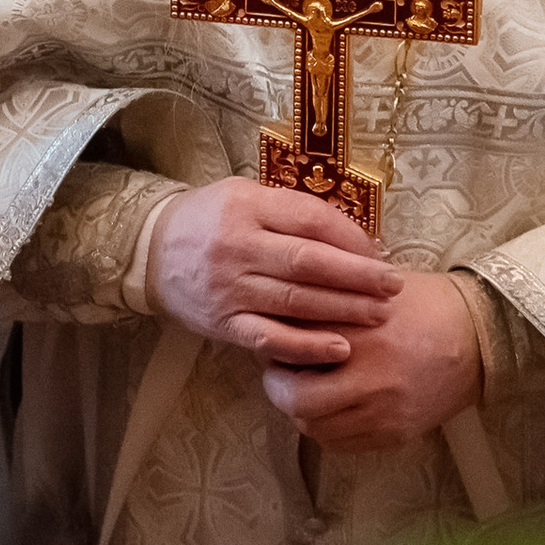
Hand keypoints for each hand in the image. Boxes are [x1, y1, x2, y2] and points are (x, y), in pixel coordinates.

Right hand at [144, 178, 403, 366]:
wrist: (150, 250)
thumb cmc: (208, 219)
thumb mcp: (243, 195)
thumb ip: (290, 211)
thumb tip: (355, 237)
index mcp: (246, 207)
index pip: (311, 220)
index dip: (352, 238)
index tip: (380, 251)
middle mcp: (238, 246)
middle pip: (310, 263)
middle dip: (359, 277)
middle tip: (394, 286)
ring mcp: (230, 288)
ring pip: (296, 301)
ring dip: (344, 310)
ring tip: (380, 314)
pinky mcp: (224, 323)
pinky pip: (271, 338)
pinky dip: (307, 346)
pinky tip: (340, 349)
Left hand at [260, 269, 479, 450]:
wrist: (479, 334)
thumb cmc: (420, 304)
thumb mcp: (369, 287)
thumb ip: (326, 301)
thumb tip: (279, 310)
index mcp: (358, 332)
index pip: (290, 349)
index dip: (274, 346)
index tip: (276, 339)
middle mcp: (369, 376)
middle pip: (295, 399)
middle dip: (280, 387)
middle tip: (284, 372)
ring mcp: (384, 411)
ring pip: (314, 427)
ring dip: (303, 411)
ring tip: (311, 388)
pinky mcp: (396, 433)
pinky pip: (342, 444)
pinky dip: (328, 429)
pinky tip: (336, 407)